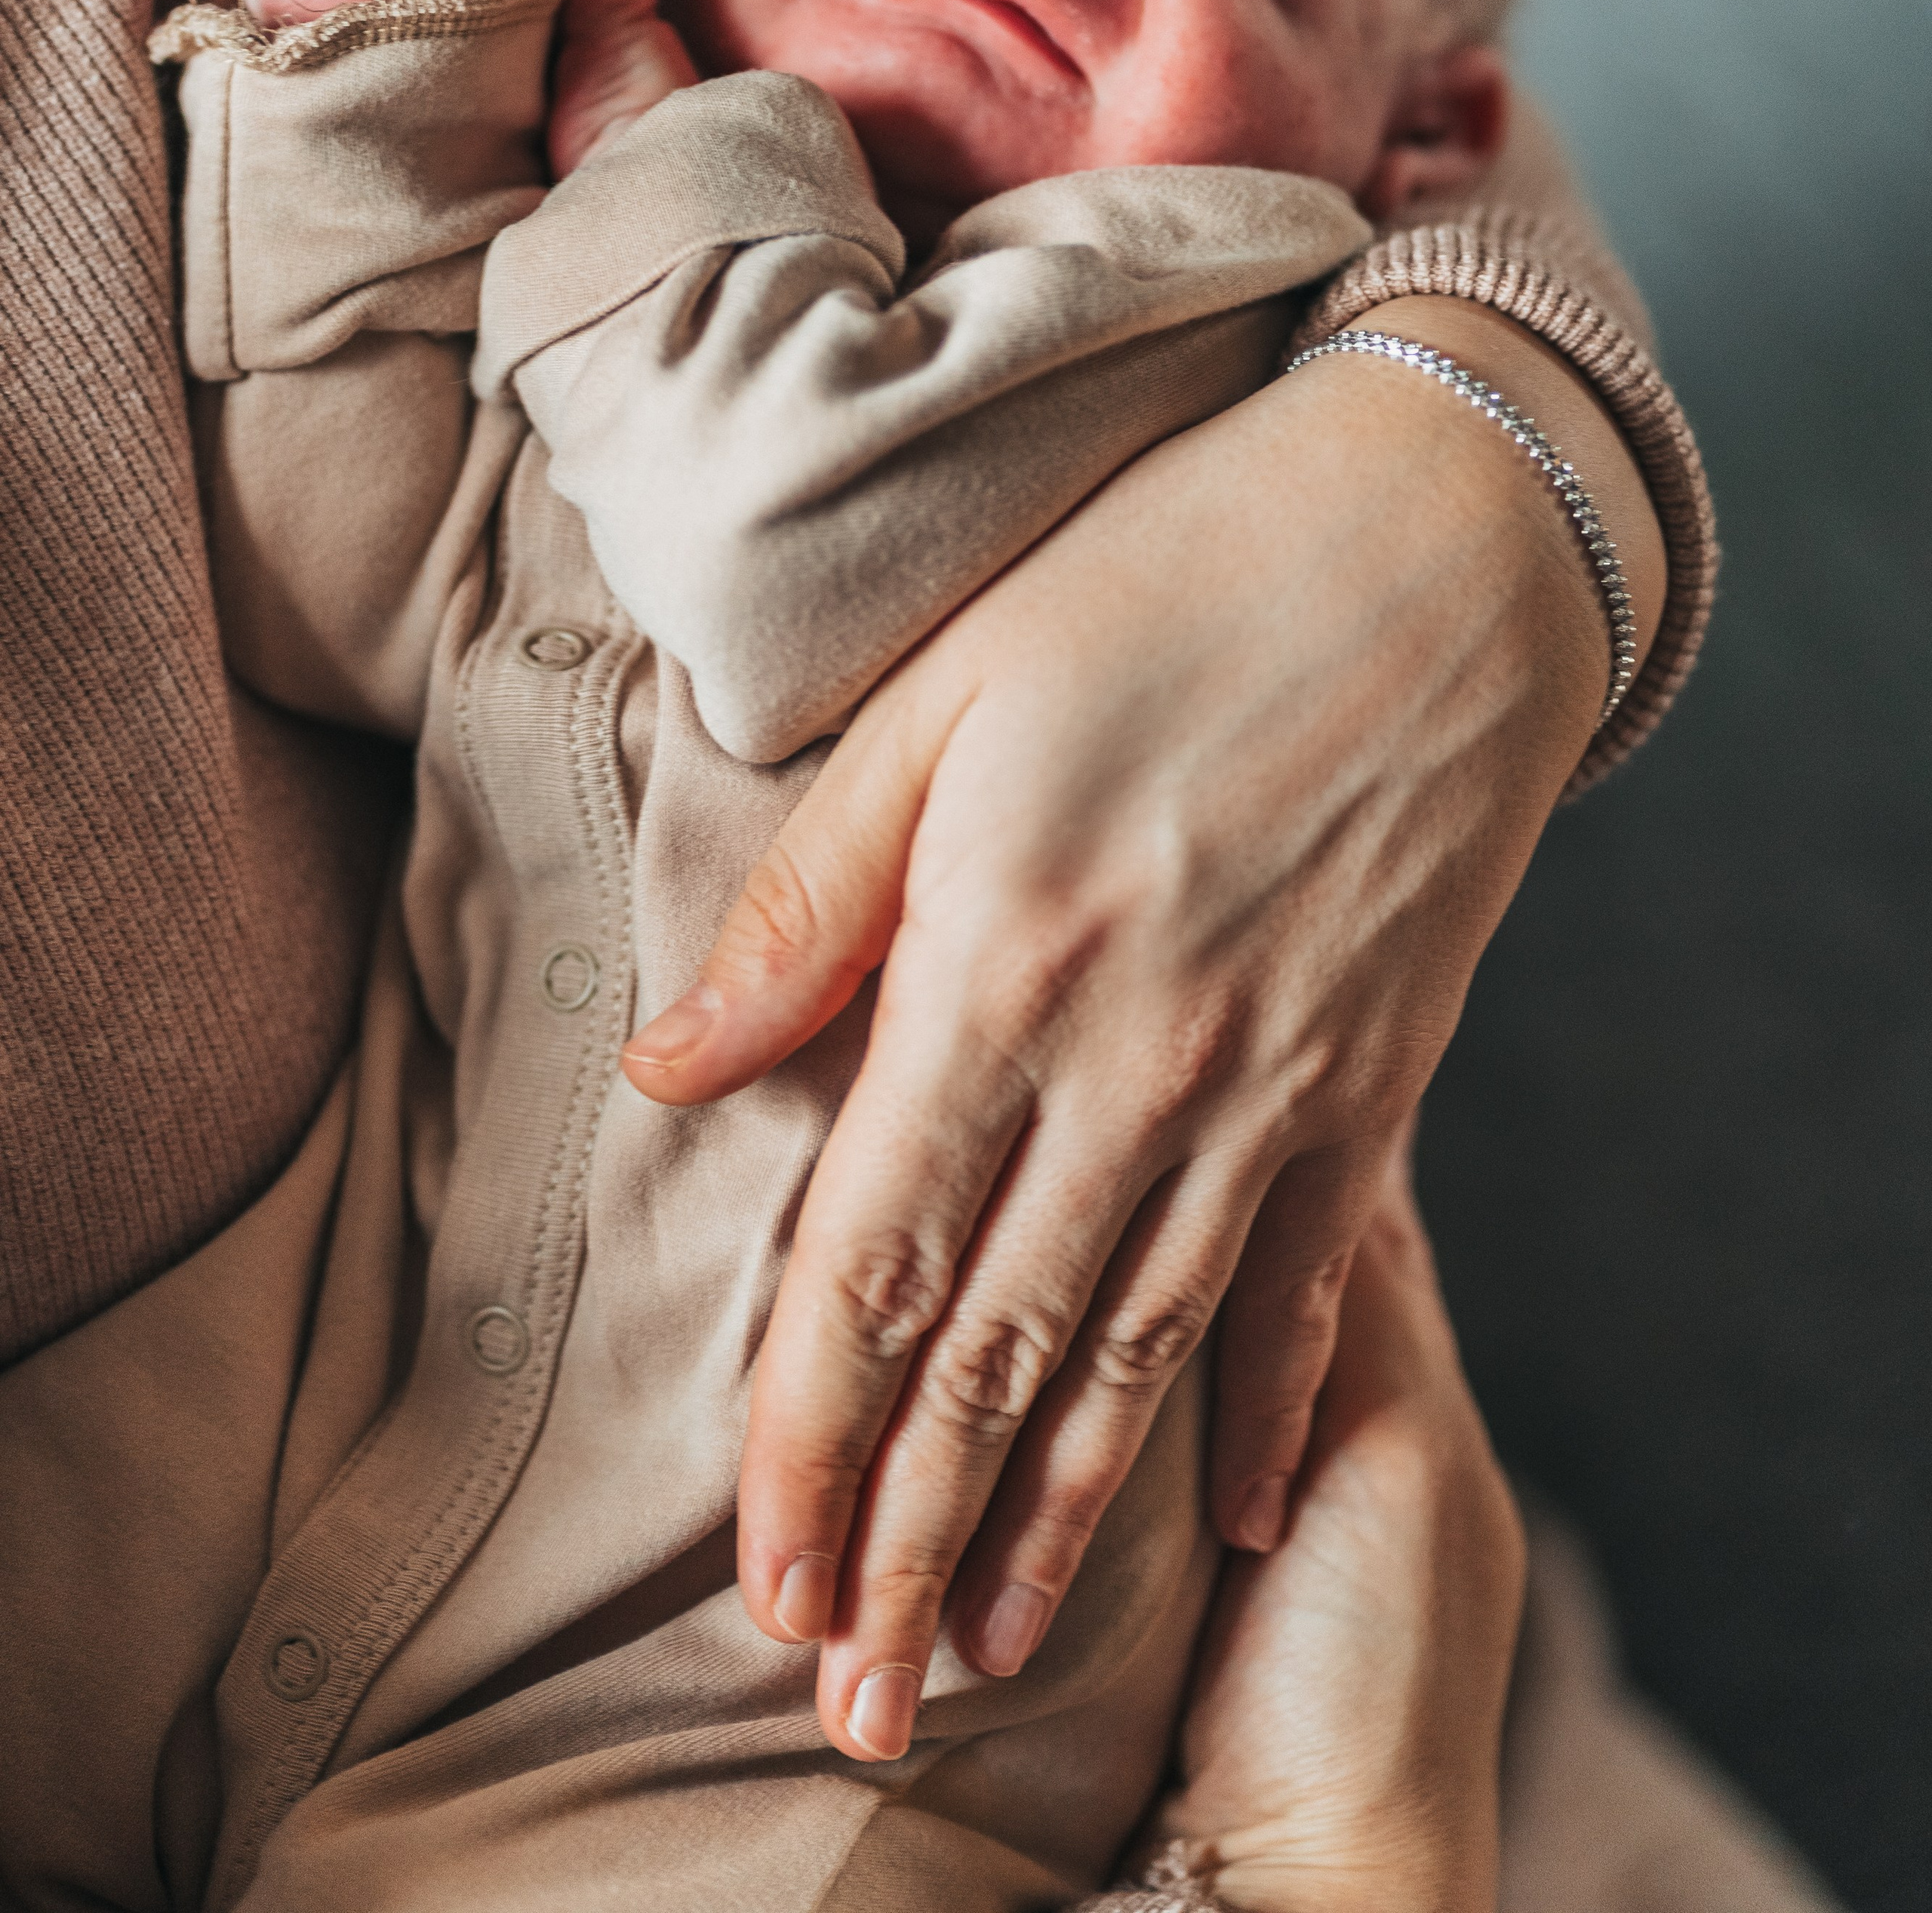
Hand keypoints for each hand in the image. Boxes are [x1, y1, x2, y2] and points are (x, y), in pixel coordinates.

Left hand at [623, 298, 1659, 1762]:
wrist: (1442, 533)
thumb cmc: (1164, 577)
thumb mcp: (947, 697)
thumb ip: (811, 898)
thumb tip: (673, 1066)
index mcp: (1006, 963)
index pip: (878, 1261)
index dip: (808, 1439)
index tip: (757, 1583)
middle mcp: (1142, 1060)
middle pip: (1001, 1351)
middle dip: (907, 1539)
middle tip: (847, 1706)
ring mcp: (1277, 1081)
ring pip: (1143, 1352)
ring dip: (1057, 1521)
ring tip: (978, 1650)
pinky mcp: (1380, 1072)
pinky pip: (1311, 1281)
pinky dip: (1255, 1408)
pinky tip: (1216, 1520)